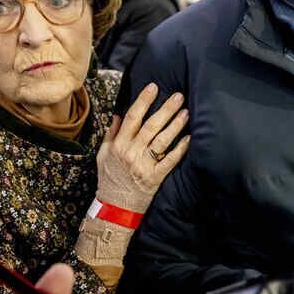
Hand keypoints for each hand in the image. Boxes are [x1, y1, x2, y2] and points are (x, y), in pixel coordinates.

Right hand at [95, 83, 189, 211]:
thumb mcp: (103, 154)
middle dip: (166, 109)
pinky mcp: (155, 177)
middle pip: (151, 126)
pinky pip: (170, 160)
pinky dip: (180, 149)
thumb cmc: (109, 178)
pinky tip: (190, 138)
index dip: (143, 101)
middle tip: (178, 96)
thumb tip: (118, 114)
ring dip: (175, 125)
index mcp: (119, 145)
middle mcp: (132, 153)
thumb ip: (112, 134)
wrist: (114, 206)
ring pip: (162, 141)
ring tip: (186, 112)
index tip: (153, 87)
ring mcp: (144, 165)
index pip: (132, 117)